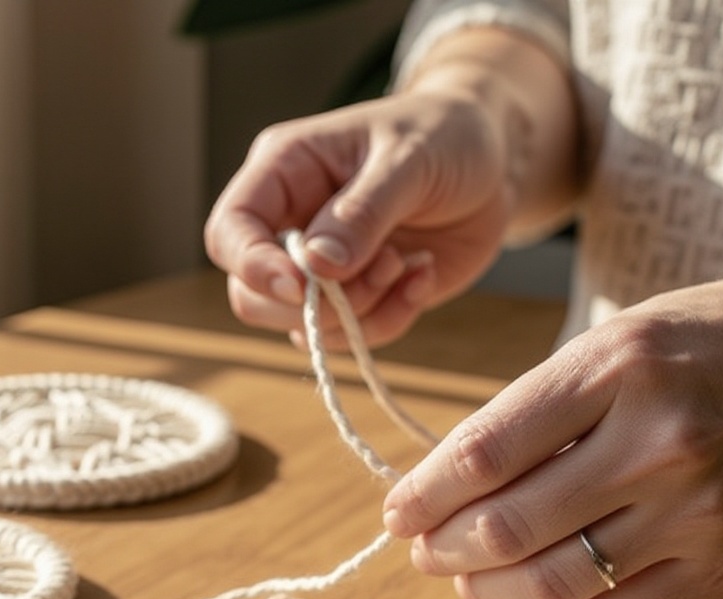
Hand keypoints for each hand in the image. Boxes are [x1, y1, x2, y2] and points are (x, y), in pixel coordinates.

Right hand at [204, 84, 515, 349]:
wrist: (493, 166)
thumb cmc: (445, 137)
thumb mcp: (410, 159)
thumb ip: (362, 212)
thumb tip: (316, 266)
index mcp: (284, 173)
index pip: (229, 232)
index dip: (252, 266)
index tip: (302, 286)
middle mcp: (291, 225)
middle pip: (253, 296)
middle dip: (317, 303)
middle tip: (383, 269)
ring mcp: (320, 270)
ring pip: (303, 327)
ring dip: (361, 312)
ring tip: (407, 264)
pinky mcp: (356, 299)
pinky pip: (352, 337)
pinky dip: (391, 319)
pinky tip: (422, 274)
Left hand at [382, 275, 722, 598]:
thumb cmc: (693, 347)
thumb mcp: (605, 346)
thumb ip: (528, 416)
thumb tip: (443, 490)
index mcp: (616, 369)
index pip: (483, 453)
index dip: (422, 495)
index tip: (398, 512)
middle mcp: (659, 442)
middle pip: (508, 526)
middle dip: (443, 547)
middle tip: (424, 548)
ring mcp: (698, 510)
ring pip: (553, 582)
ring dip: (486, 590)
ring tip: (465, 577)